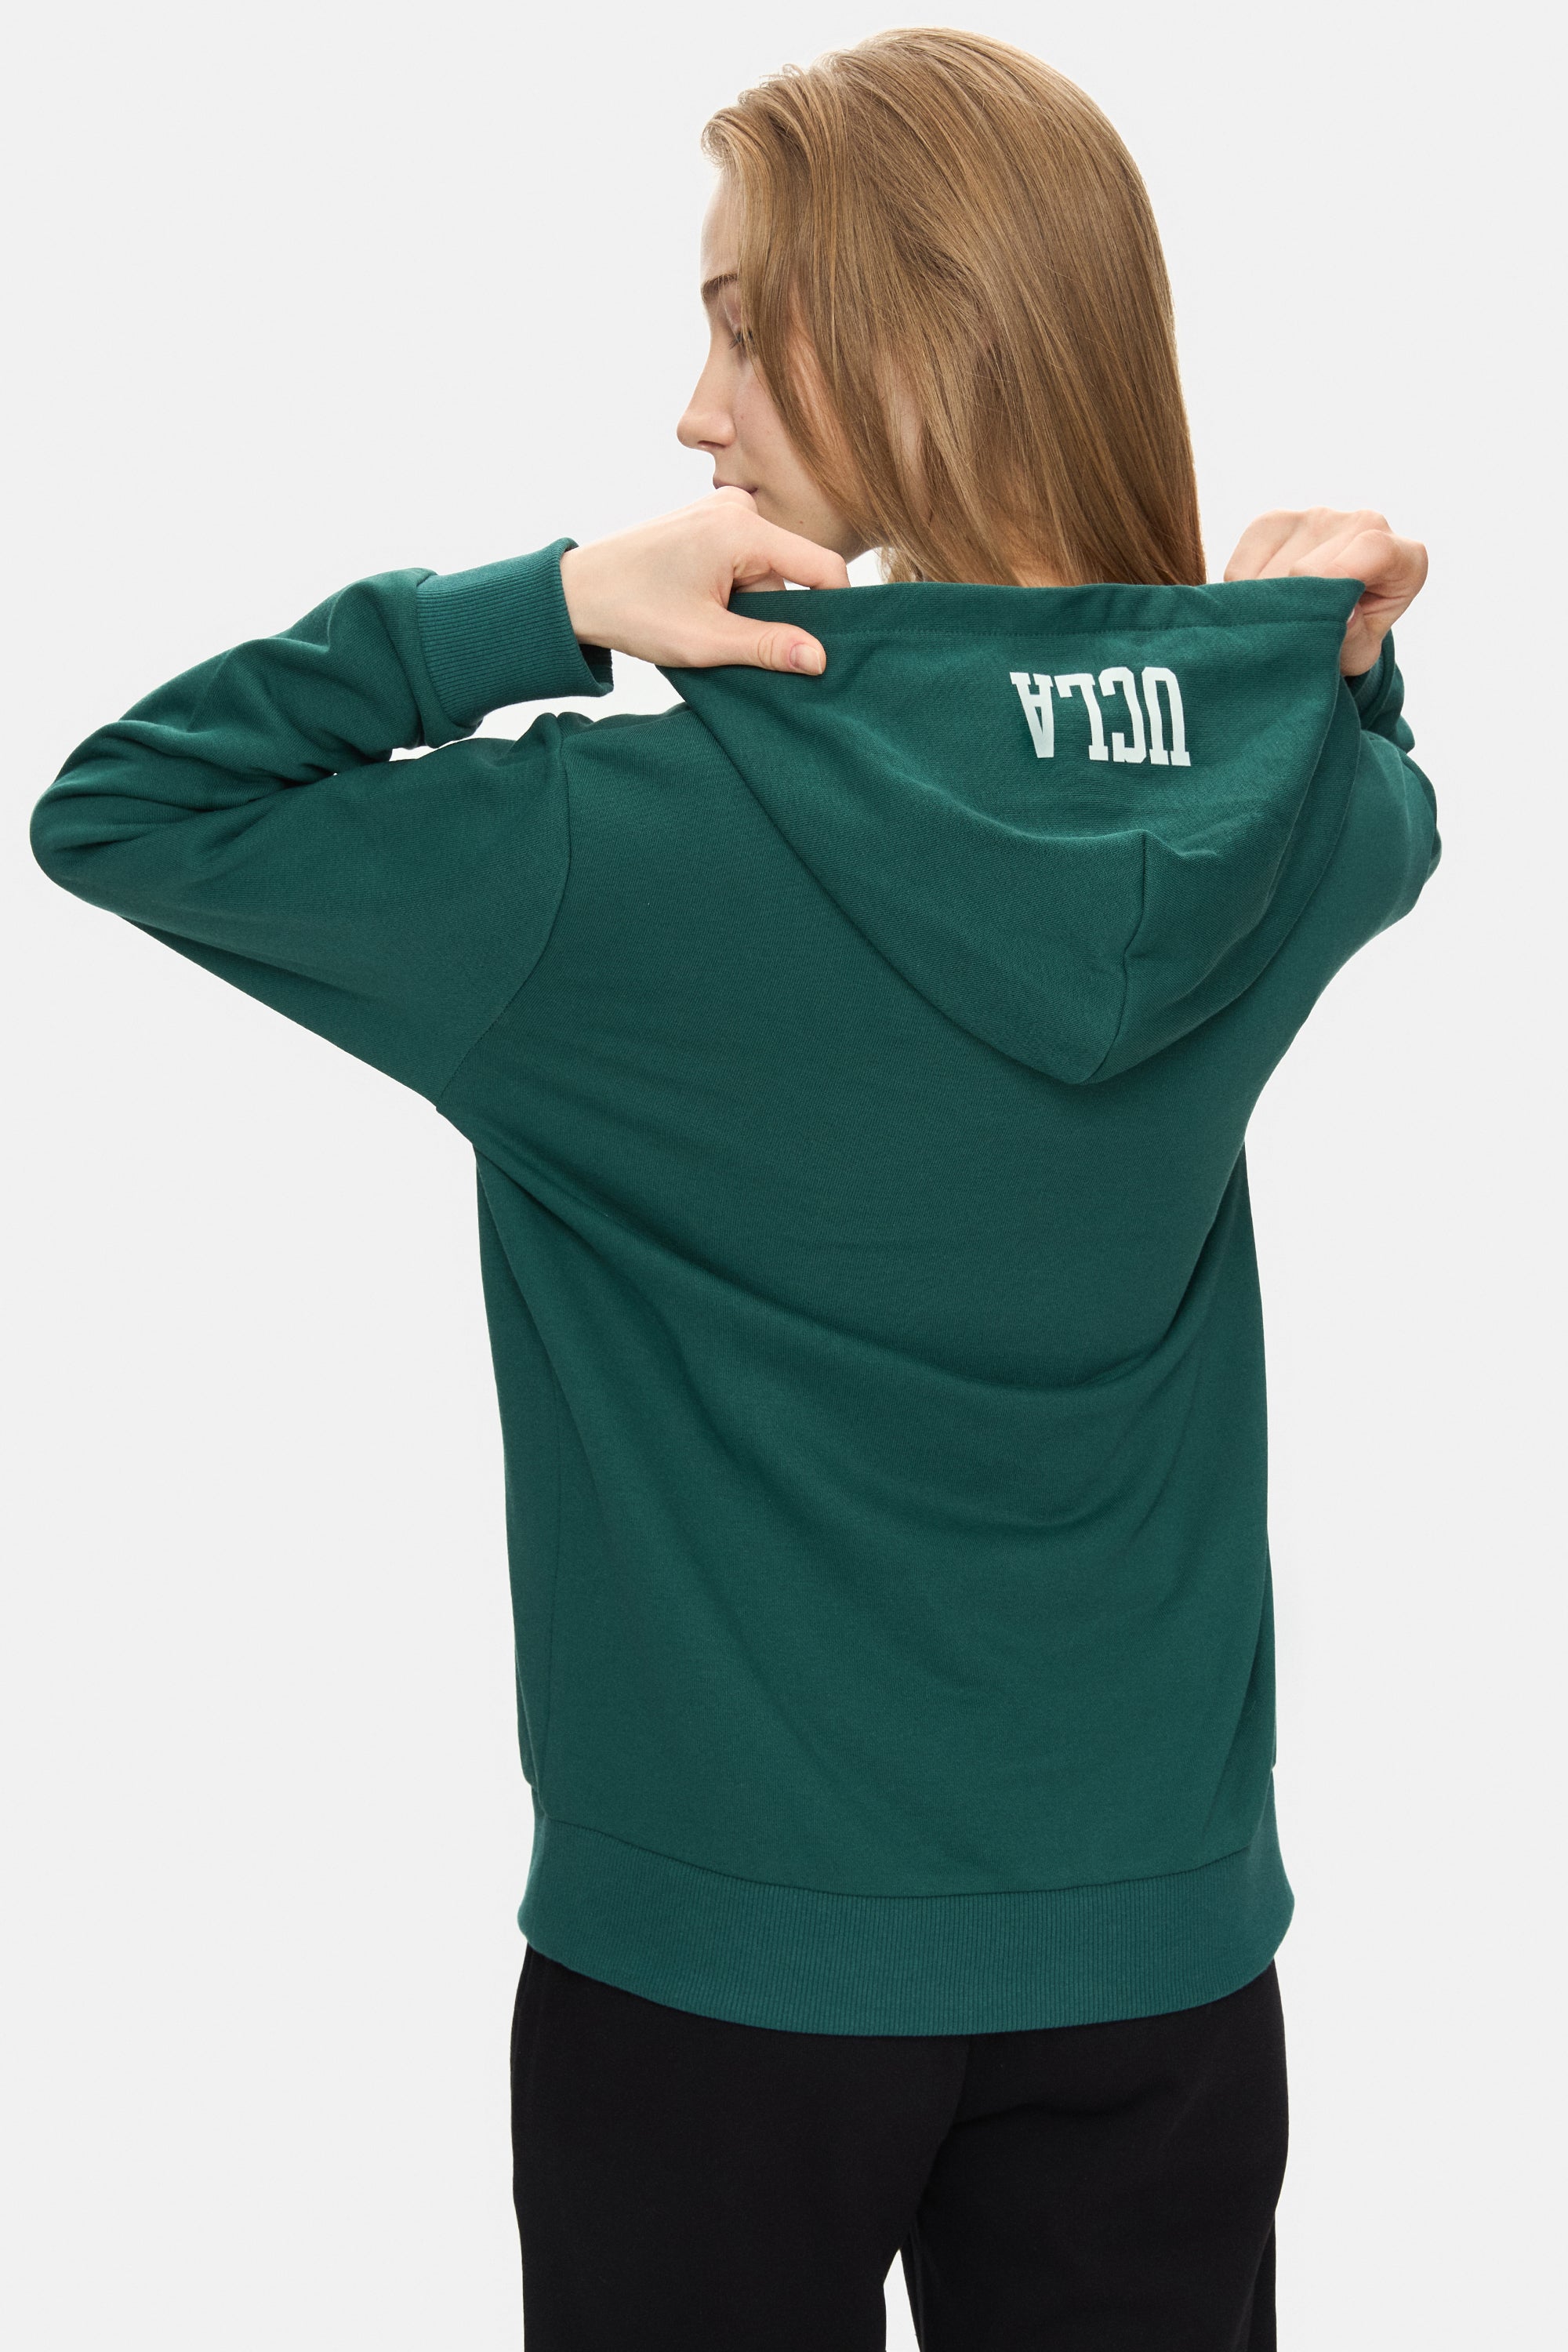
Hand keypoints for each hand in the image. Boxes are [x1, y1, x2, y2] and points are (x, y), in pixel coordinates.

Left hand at [558, 489, 851, 673]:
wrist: (576, 592)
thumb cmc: (633, 612)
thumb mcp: (706, 640)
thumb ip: (768, 646)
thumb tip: (818, 659)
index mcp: (742, 528)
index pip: (822, 566)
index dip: (835, 609)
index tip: (826, 649)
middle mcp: (737, 507)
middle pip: (791, 572)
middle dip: (774, 612)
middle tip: (733, 641)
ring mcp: (720, 509)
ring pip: (766, 570)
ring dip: (748, 604)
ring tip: (705, 622)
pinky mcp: (707, 520)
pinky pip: (744, 560)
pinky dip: (733, 590)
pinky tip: (700, 605)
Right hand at [1223, 507, 1427, 675]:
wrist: (1334, 615)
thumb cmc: (1353, 637)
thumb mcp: (1359, 653)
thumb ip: (1355, 640)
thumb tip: (1342, 615)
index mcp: (1400, 554)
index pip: (1373, 549)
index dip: (1339, 580)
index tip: (1319, 614)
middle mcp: (1362, 523)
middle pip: (1307, 567)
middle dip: (1293, 608)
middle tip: (1294, 634)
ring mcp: (1316, 516)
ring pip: (1270, 571)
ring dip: (1267, 605)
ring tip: (1284, 618)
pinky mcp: (1273, 521)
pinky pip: (1240, 567)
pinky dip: (1244, 593)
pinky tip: (1267, 601)